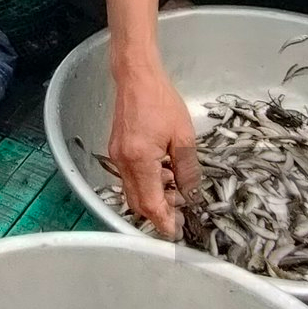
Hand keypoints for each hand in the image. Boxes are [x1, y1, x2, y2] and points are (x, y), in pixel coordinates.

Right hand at [107, 59, 203, 239]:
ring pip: (132, 191)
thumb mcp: (183, 136)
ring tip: (175, 189)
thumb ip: (187, 169)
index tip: (176, 231)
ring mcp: (116, 156)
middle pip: (137, 203)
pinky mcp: (116, 150)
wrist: (137, 77)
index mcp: (140, 160)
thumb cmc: (162, 101)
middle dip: (158, 213)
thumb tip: (190, 194)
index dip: (163, 221)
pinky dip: (145, 183)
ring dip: (152, 197)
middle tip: (179, 213)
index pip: (150, 203)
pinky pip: (129, 177)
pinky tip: (163, 173)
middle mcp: (123, 162)